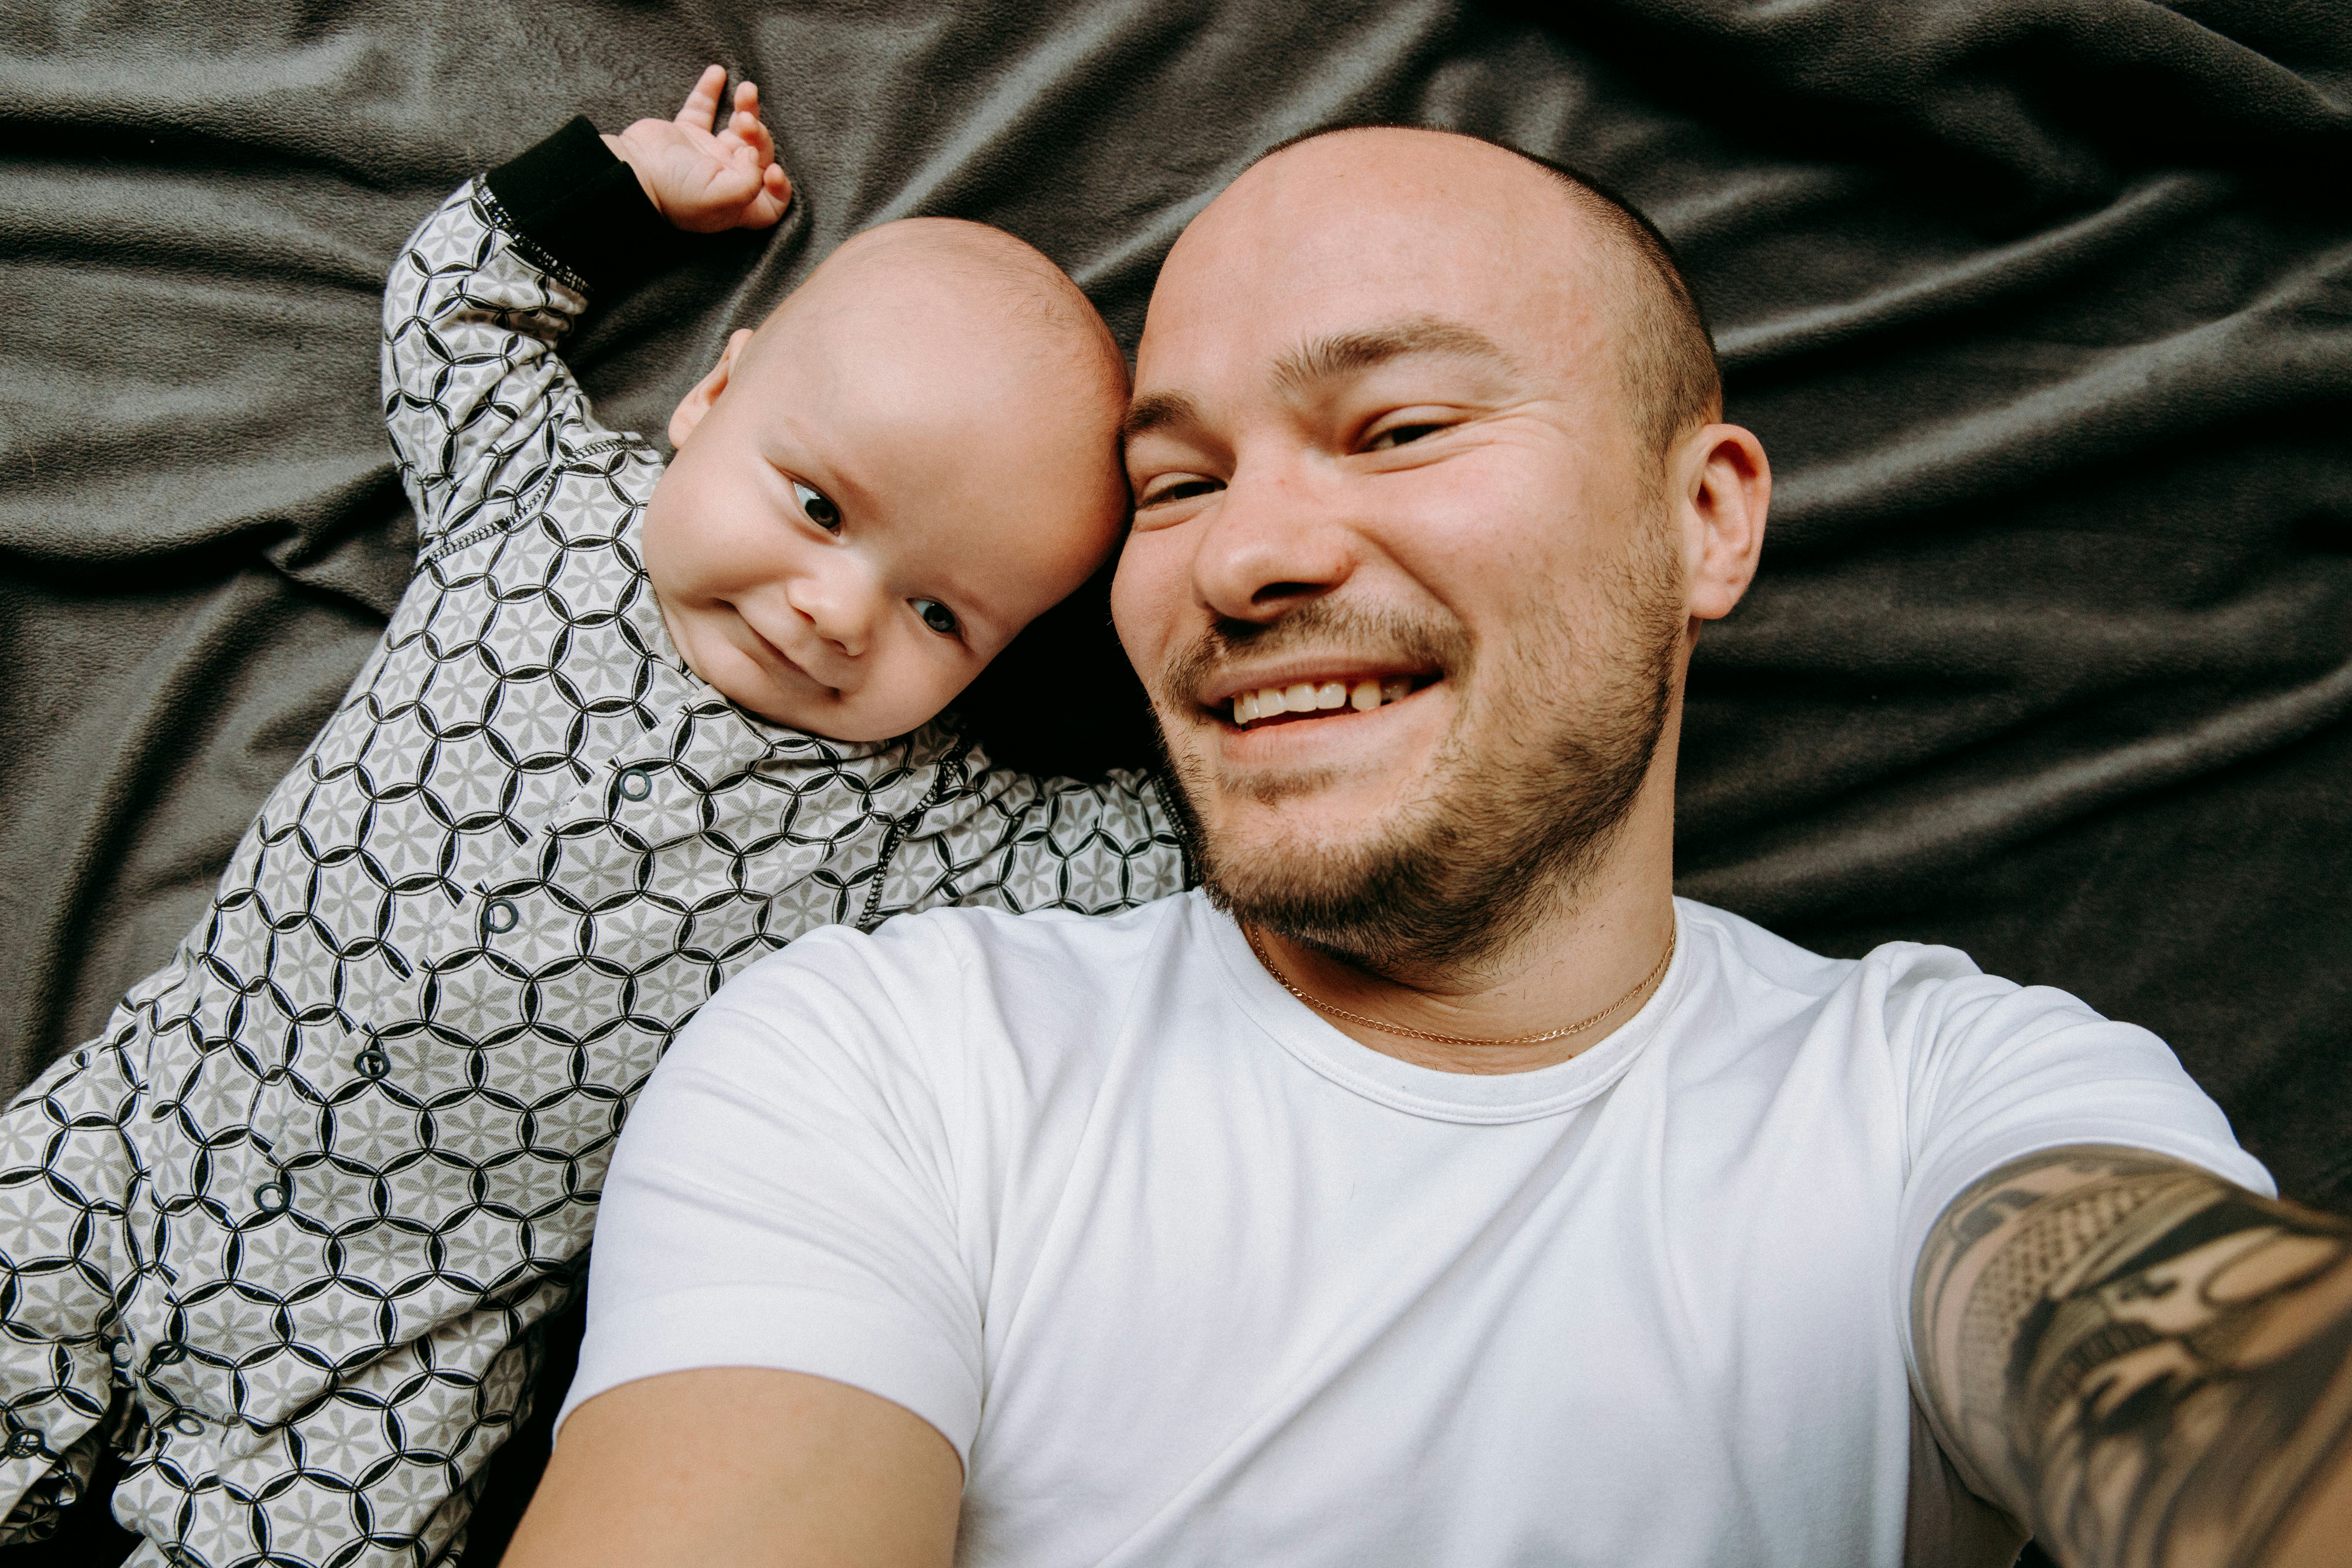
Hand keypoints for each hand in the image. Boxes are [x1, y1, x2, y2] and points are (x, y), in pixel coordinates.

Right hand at [604, 65, 793, 233]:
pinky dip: (711, 90)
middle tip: (745, 123)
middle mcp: (725, 180)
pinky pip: (703, 108)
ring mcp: (706, 155)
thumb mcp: (720, 199)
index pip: (771, 203)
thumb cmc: (674, 192)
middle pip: (758, 156)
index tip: (773, 171)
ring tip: (745, 89)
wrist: (629, 172)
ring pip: (737, 129)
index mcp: (735, 204)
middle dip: (759, 136)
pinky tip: (718, 72)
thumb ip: (749, 183)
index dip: (781, 189)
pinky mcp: (686, 133)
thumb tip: (757, 158)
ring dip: (747, 107)